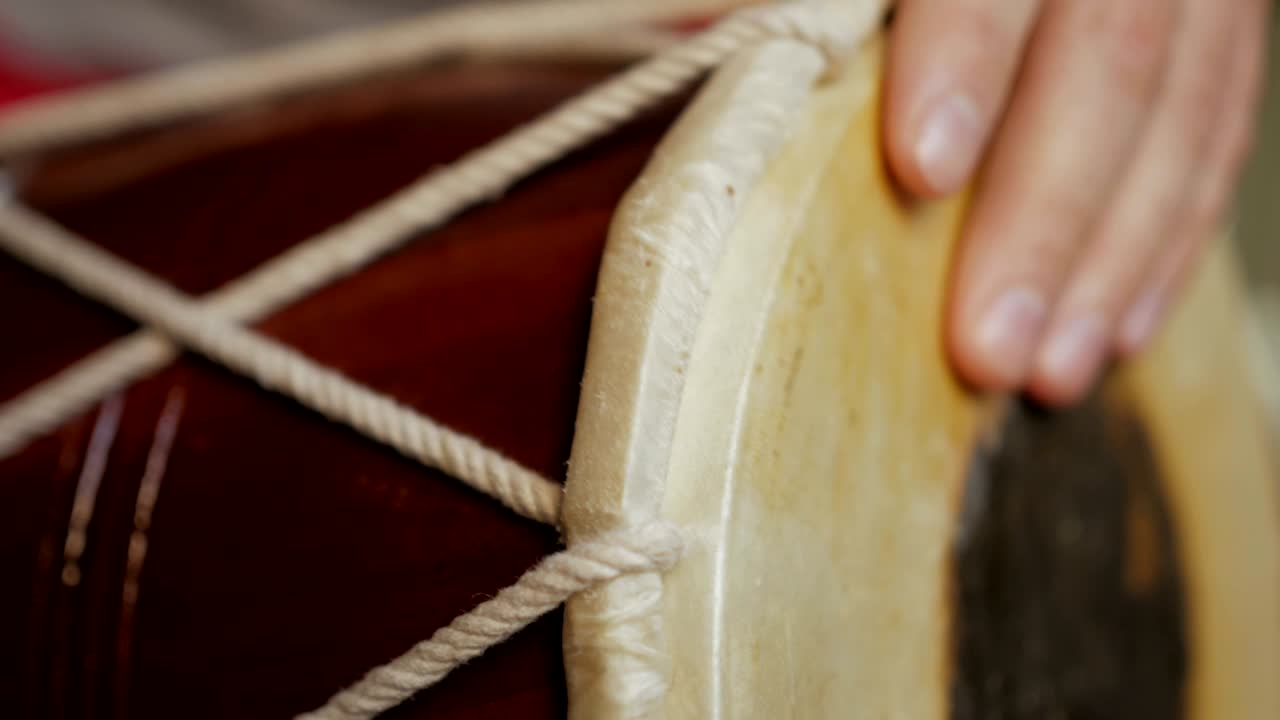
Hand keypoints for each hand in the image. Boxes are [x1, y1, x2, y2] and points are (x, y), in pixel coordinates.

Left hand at [883, 0, 1271, 405]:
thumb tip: (699, 42)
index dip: (965, 55)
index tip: (921, 169)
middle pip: (1108, 49)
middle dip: (1044, 212)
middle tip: (988, 345)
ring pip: (1184, 103)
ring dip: (1115, 255)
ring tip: (1052, 372)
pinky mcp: (1222, 23)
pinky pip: (1221, 125)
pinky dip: (1172, 237)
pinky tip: (1122, 325)